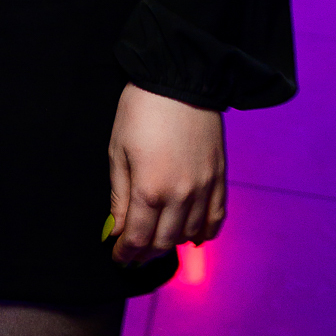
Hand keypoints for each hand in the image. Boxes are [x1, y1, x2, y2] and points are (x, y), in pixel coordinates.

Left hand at [107, 83, 225, 265]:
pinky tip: (193, 237)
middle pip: (164, 241)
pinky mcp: (220, 177)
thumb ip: (119, 196)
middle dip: (145, 253)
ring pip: (190, 234)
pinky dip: (205, 232)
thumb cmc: (140, 110)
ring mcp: (205, 187)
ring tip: (156, 242)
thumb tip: (116, 231)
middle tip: (132, 253)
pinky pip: (216, 217)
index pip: (138, 238)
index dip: (125, 253)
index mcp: (151, 189)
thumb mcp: (118, 150)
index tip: (117, 256)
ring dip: (172, 244)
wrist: (180, 79)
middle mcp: (181, 195)